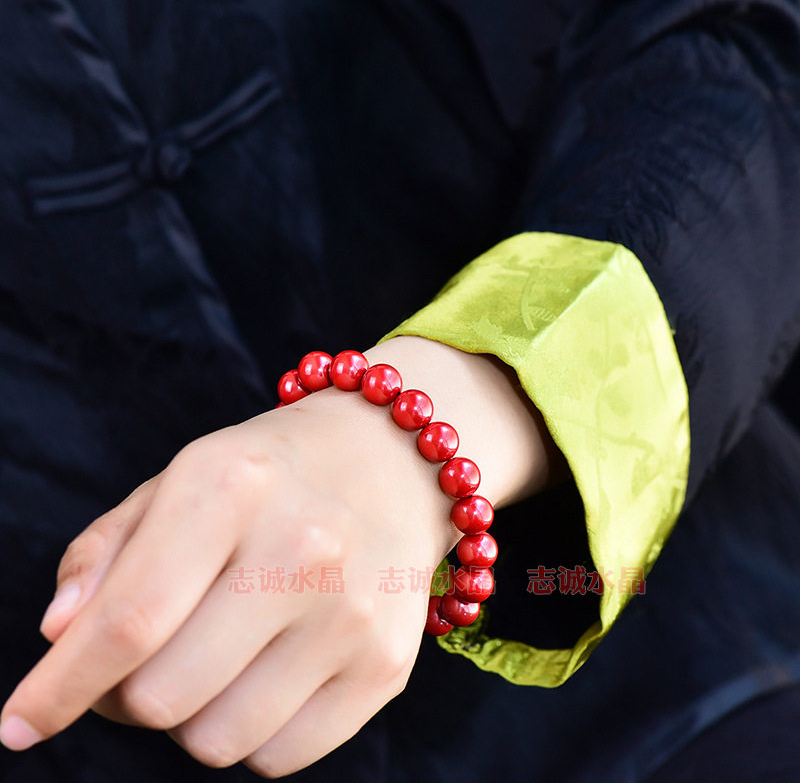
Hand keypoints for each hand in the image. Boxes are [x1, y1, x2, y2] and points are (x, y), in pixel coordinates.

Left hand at [0, 337, 558, 776]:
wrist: (392, 461)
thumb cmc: (272, 473)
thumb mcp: (182, 477)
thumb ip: (108, 551)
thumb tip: (62, 635)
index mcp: (232, 486)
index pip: (128, 619)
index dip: (58, 687)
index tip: (20, 724)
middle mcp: (302, 548)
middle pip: (163, 697)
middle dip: (128, 695)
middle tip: (143, 660)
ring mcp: (352, 613)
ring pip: (218, 741)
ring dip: (193, 716)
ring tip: (214, 659)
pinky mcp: (387, 664)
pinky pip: (280, 757)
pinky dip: (252, 731)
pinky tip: (267, 670)